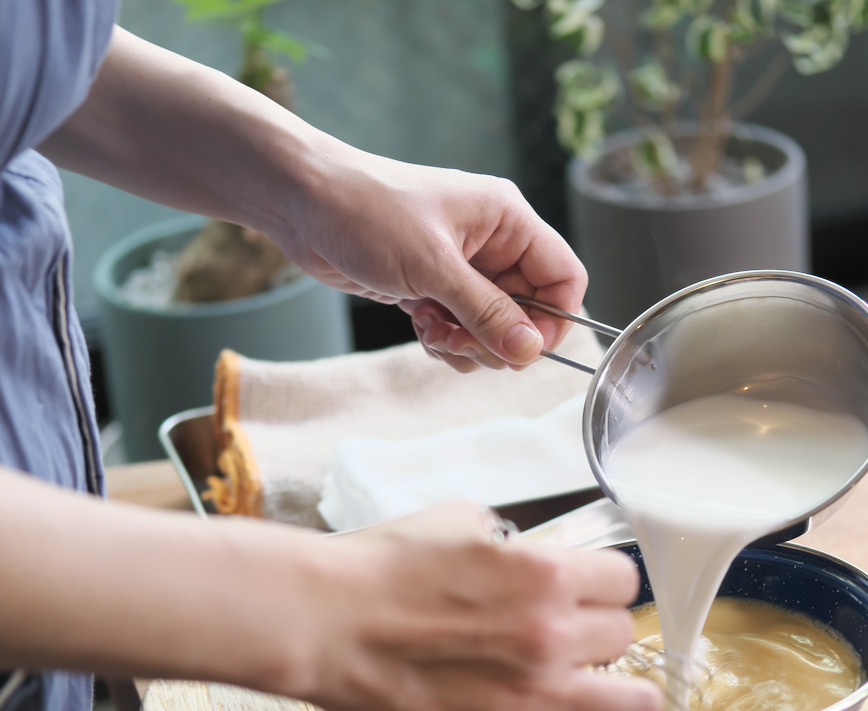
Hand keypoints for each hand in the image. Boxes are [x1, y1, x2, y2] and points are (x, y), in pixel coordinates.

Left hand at [273, 151, 586, 372]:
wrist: (304, 203)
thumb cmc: (368, 212)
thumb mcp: (434, 266)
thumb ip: (486, 312)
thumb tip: (529, 350)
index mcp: (507, 220)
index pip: (564, 277)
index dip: (553, 319)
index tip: (523, 349)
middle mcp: (492, 243)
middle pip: (528, 311)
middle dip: (497, 338)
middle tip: (461, 341)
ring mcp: (462, 267)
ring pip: (492, 327)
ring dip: (467, 342)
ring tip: (432, 330)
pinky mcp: (433, 286)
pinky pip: (460, 328)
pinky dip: (445, 338)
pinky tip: (417, 323)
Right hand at [297, 502, 660, 710]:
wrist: (326, 621)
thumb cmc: (379, 570)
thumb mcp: (457, 521)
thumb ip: (510, 540)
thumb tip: (525, 550)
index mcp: (546, 573)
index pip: (625, 582)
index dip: (603, 589)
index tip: (583, 599)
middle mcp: (554, 634)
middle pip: (625, 637)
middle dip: (597, 638)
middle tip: (563, 646)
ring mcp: (537, 696)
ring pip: (639, 706)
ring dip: (619, 700)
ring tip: (592, 701)